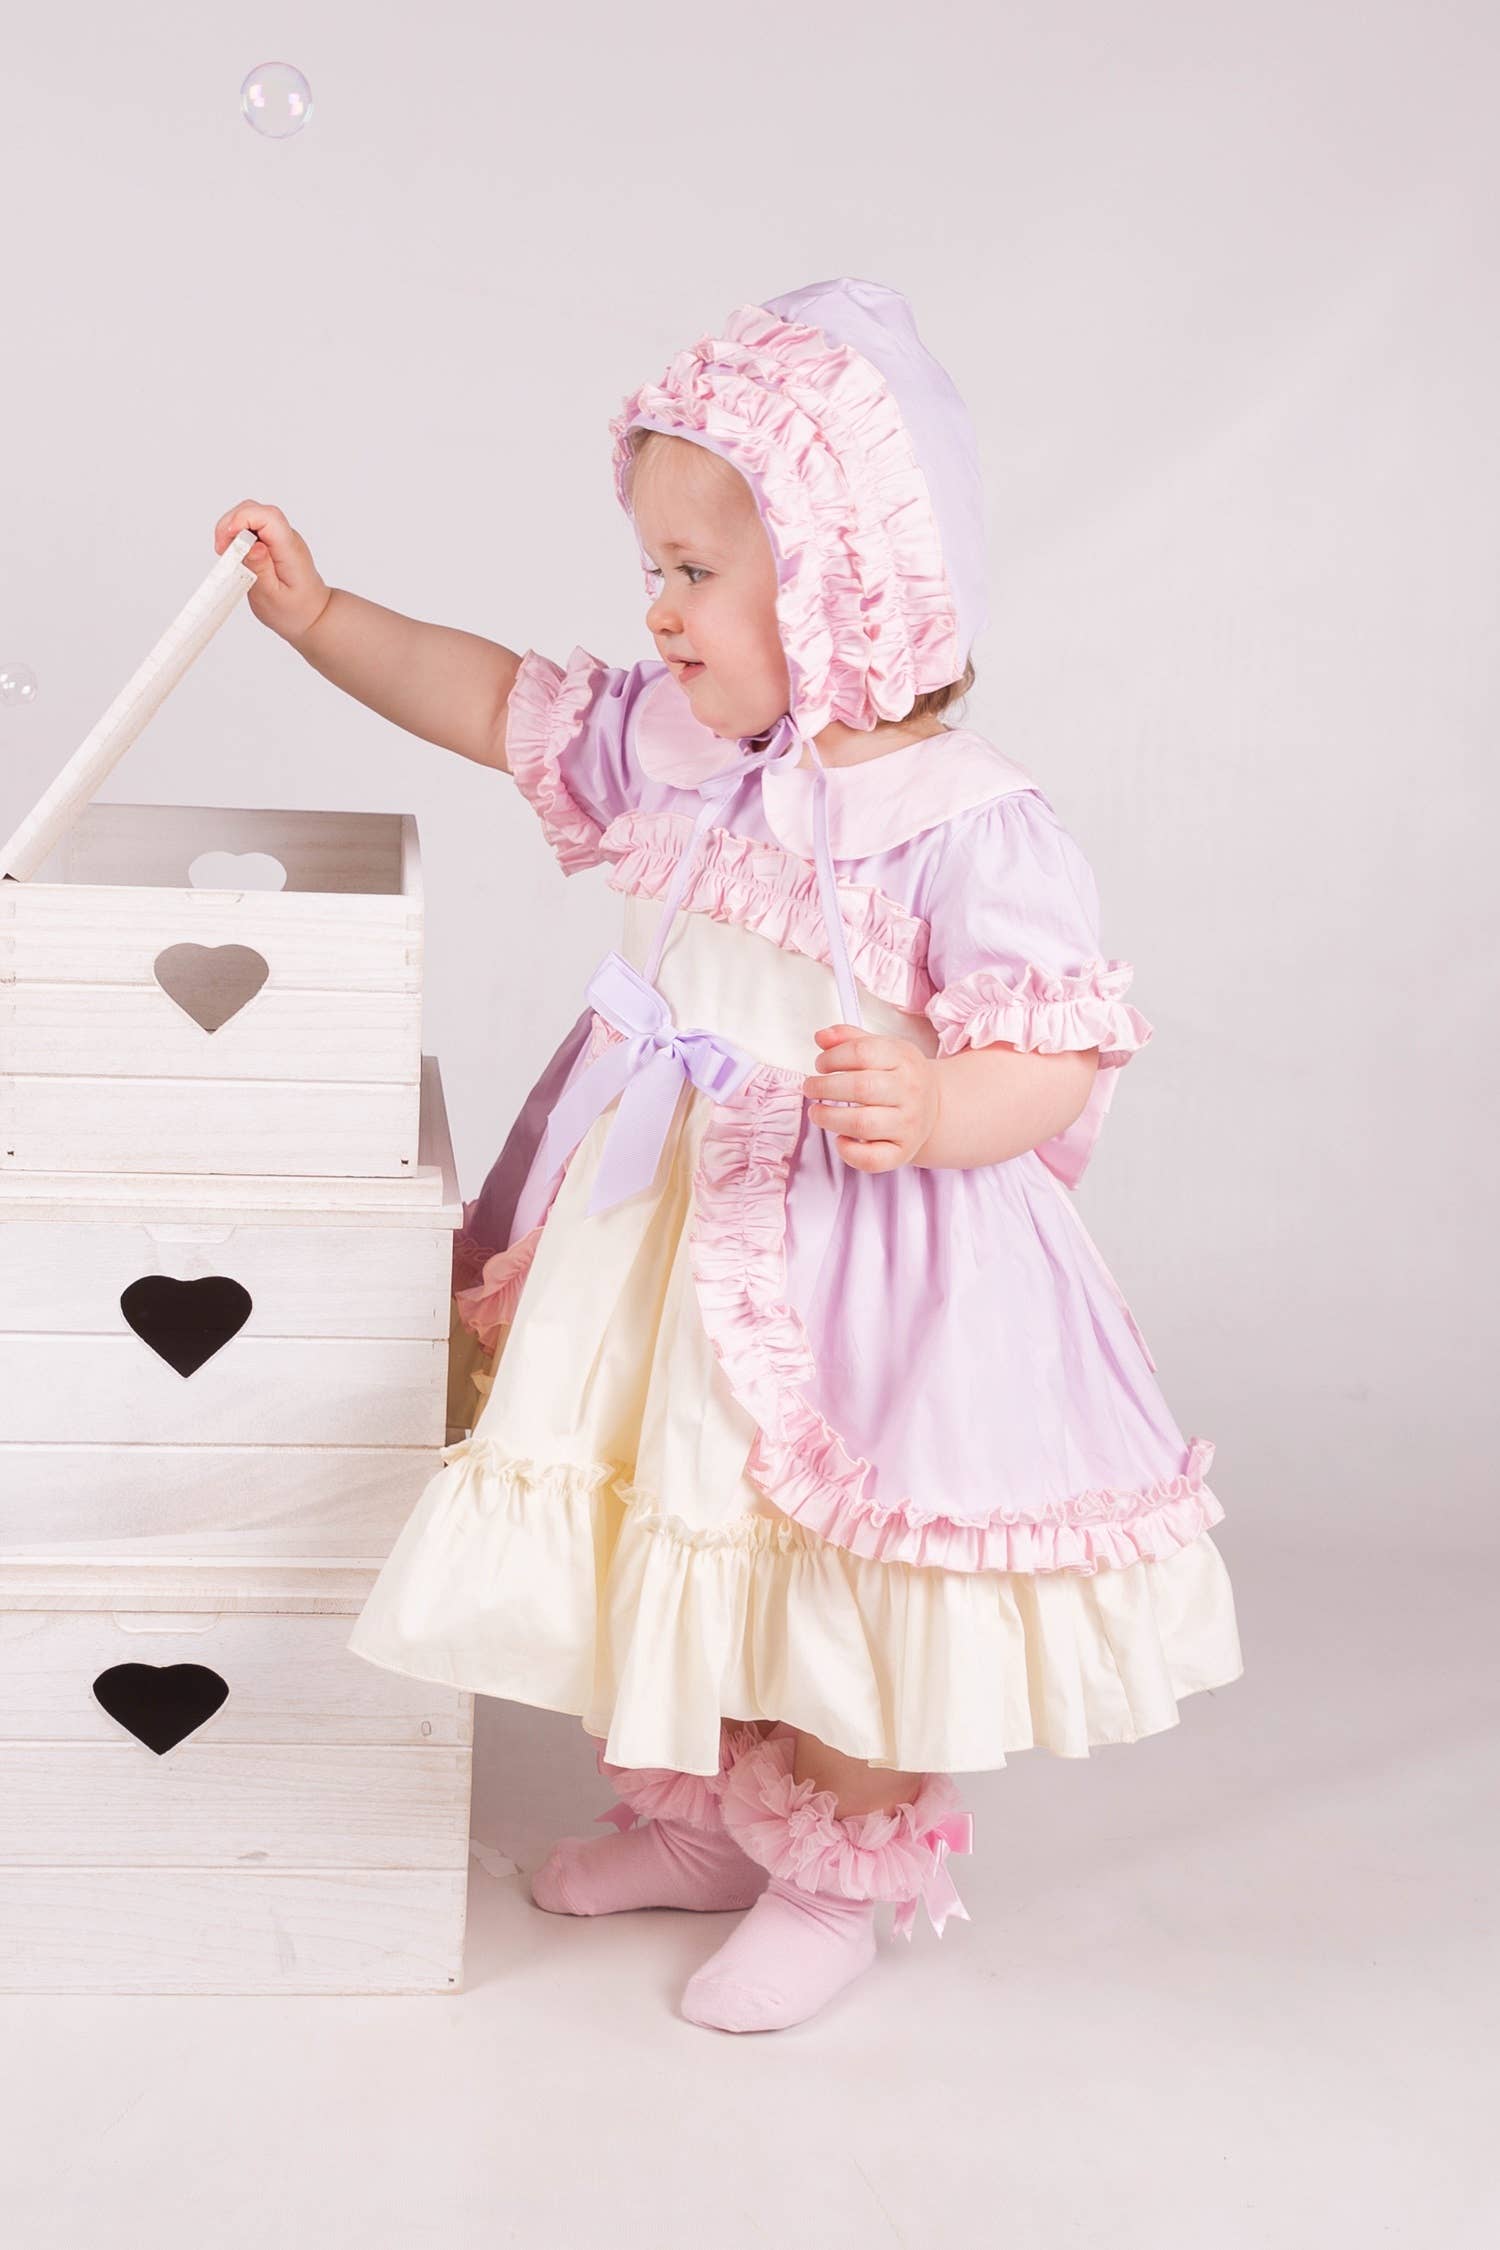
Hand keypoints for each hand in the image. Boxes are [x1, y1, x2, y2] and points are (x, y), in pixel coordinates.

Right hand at [213, 499, 332, 644]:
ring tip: (228, 556)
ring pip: (251, 516)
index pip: (268, 517)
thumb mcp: (273, 597)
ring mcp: (281, 538)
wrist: (313, 615)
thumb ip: (261, 571)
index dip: (242, 519)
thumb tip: (252, 547)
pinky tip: (236, 556)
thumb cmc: (295, 610)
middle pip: (255, 510)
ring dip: (232, 531)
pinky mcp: (274, 542)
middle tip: (222, 551)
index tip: (226, 541)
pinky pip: (252, 528)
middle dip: (231, 524)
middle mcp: (287, 538)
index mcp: (289, 550)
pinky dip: (238, 537)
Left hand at [803, 1023, 941, 1171]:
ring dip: (829, 1118)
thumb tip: (821, 1037)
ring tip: (817, 1112)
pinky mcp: (902, 1151)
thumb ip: (850, 1039)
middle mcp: (910, 1092)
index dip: (833, 1057)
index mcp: (904, 1060)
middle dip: (824, 1088)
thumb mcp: (883, 1049)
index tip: (821, 1064)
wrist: (935, 1108)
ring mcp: (908, 1124)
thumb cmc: (899, 1077)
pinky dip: (849, 1151)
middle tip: (811, 1088)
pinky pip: (872, 1159)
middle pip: (861, 1088)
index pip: (863, 1052)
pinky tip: (840, 1139)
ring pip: (863, 1124)